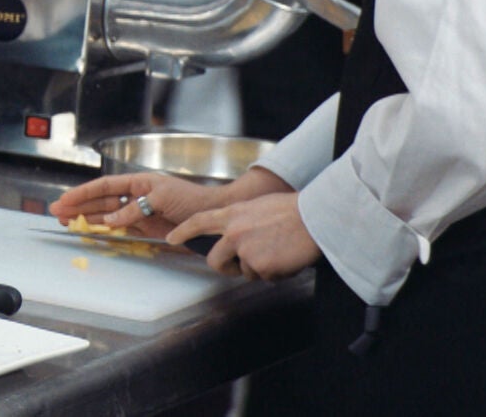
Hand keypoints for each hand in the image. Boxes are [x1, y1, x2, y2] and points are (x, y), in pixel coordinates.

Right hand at [47, 173, 224, 239]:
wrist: (212, 214)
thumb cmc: (190, 199)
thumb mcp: (161, 198)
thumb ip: (134, 209)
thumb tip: (111, 219)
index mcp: (137, 182)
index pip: (104, 186)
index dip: (83, 193)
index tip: (65, 199)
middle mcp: (134, 196)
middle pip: (100, 200)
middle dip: (78, 206)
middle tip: (57, 212)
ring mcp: (138, 212)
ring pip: (106, 214)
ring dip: (87, 218)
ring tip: (67, 222)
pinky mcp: (144, 227)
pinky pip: (119, 227)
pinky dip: (104, 229)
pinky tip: (91, 230)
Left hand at [169, 192, 319, 280]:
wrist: (314, 218)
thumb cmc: (294, 210)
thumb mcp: (259, 207)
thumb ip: (244, 220)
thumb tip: (243, 236)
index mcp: (233, 214)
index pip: (199, 221)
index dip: (183, 231)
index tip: (171, 238)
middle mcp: (233, 232)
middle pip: (214, 260)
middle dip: (225, 268)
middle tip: (239, 267)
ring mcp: (245, 251)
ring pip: (246, 272)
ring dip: (261, 268)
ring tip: (279, 252)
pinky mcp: (260, 267)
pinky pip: (266, 278)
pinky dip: (277, 273)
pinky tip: (288, 258)